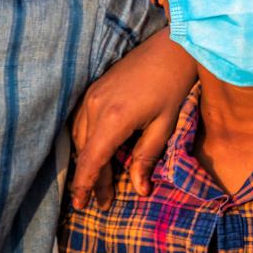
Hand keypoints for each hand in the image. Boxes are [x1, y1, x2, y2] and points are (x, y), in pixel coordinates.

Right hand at [70, 29, 195, 209]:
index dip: (84, 185)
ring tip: (101, 182)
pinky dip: (87, 141)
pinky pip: (82, 121)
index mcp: (114, 118)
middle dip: (92, 178)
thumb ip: (146, 157)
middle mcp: (95, 106)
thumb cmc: (173, 85)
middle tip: (103, 202)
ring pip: (80, 136)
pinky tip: (98, 152)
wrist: (171, 46)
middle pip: (86, 151)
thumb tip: (139, 189)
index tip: (80, 205)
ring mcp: (91, 95)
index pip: (92, 159)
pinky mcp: (94, 88)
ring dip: (89, 160)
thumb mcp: (165, 125)